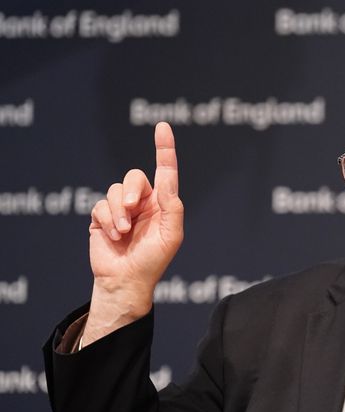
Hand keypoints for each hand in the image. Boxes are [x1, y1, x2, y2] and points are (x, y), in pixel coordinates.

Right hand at [83, 122, 183, 344]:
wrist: (126, 280)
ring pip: (114, 190)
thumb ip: (172, 206)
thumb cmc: (153, 260)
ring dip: (118, 212)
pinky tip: (114, 236)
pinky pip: (100, 205)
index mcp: (163, 203)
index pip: (165, 171)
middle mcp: (142, 202)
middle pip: (133, 176)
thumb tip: (167, 180)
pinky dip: (108, 220)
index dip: (164, 148)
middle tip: (131, 209)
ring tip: (123, 232)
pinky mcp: (102, 217)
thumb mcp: (171, 235)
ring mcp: (121, 209)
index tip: (162, 126)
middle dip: (130, 191)